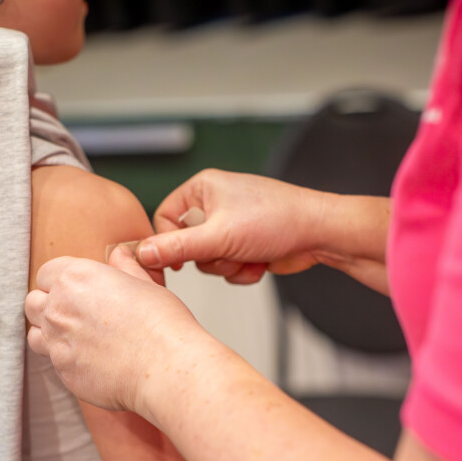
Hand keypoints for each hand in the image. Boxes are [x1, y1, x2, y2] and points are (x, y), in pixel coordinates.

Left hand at [25, 247, 202, 411]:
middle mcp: (59, 308)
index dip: (60, 281)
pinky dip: (67, 360)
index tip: (76, 290)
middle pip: (33, 303)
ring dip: (50, 335)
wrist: (165, 366)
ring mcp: (57, 342)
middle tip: (75, 314)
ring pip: (35, 335)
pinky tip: (92, 361)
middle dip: (49, 306)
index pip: (46, 273)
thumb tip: (119, 254)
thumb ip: (124, 268)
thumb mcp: (145, 284)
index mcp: (76, 278)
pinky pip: (54, 363)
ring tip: (78, 339)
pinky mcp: (63, 372)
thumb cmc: (161, 324)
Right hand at [141, 169, 329, 283]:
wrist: (320, 234)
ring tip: (249, 255)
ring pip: (207, 261)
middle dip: (210, 258)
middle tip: (228, 252)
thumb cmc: (278, 220)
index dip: (167, 244)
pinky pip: (226, 268)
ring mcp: (230, 226)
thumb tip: (142, 253)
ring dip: (227, 267)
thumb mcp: (218, 236)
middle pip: (185, 245)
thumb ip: (176, 247)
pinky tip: (259, 262)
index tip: (173, 264)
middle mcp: (214, 204)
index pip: (163, 220)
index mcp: (202, 188)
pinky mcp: (244, 245)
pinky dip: (241, 272)